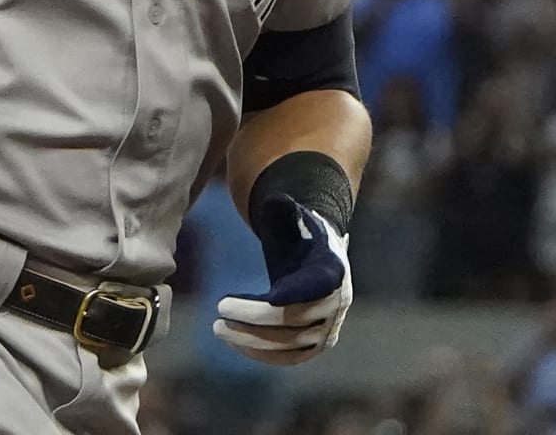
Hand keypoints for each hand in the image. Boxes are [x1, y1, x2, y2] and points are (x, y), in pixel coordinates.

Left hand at [213, 195, 352, 365]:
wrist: (319, 256)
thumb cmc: (300, 232)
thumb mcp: (294, 216)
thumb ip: (284, 208)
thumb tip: (276, 200)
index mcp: (333, 268)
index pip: (318, 285)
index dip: (293, 292)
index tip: (267, 295)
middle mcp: (337, 301)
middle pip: (295, 317)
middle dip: (255, 317)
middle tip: (220, 309)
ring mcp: (329, 327)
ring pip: (290, 342)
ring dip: (253, 339)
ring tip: (219, 328)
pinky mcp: (317, 344)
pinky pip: (291, 356)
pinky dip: (263, 354)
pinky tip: (235, 344)